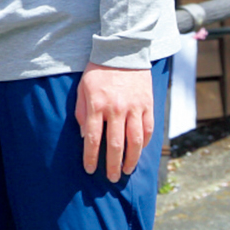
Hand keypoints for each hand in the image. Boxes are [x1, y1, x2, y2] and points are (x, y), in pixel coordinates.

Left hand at [75, 63, 153, 182]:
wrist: (122, 52)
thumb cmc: (98, 71)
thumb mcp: (83, 89)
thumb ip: (81, 113)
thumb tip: (85, 136)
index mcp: (97, 105)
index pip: (93, 138)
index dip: (91, 157)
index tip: (90, 170)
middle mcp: (116, 109)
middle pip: (115, 145)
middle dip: (112, 165)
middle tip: (111, 178)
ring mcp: (134, 108)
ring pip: (134, 141)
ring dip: (131, 159)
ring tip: (127, 170)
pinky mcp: (148, 105)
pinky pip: (148, 130)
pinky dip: (144, 144)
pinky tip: (138, 152)